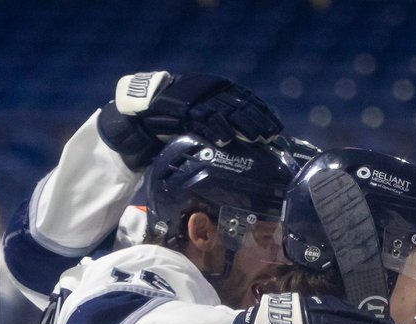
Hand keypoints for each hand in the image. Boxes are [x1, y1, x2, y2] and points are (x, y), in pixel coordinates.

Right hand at [98, 71, 282, 168]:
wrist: (140, 118)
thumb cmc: (174, 124)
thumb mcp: (199, 122)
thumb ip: (218, 124)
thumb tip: (246, 142)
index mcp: (213, 90)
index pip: (243, 99)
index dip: (260, 112)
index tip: (276, 127)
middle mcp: (206, 92)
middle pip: (237, 105)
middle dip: (255, 120)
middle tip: (271, 135)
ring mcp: (194, 100)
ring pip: (223, 111)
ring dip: (241, 125)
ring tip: (257, 138)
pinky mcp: (181, 111)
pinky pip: (201, 121)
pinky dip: (214, 130)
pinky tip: (226, 141)